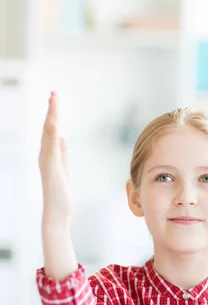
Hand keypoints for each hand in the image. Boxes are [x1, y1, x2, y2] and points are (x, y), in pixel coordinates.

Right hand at [39, 91, 71, 225]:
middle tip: (54, 92)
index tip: (55, 97)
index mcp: (50, 154)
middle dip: (52, 109)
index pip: (52, 129)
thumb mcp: (64, 168)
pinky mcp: (50, 168)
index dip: (54, 113)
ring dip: (51, 117)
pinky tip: (54, 123)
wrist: (57, 212)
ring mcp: (47, 161)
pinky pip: (51, 148)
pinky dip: (51, 135)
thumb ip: (62, 153)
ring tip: (54, 100)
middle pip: (48, 127)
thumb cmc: (61, 194)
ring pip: (48, 134)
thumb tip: (61, 138)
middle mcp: (45, 155)